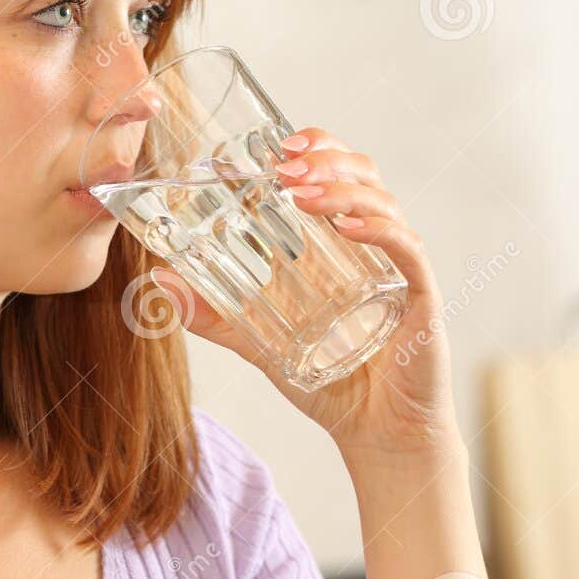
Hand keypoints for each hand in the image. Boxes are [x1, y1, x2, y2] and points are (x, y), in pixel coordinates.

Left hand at [147, 127, 460, 461]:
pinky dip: (379, 231)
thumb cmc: (332, 383)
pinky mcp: (421, 297)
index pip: (338, 173)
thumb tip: (158, 283)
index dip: (315, 146)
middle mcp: (378, 244)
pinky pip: (406, 251)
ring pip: (383, 204)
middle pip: (364, 175)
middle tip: (283, 164)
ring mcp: (400, 267)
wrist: (379, 436)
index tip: (277, 142)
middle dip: (325, 159)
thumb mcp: (260, 343)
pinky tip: (348, 227)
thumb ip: (213, 315)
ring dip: (340, 190)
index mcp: (345, 242)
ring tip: (300, 192)